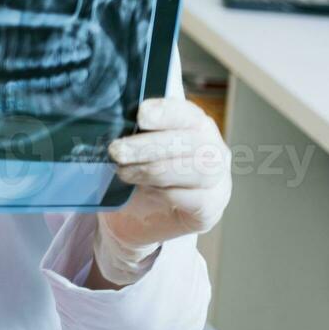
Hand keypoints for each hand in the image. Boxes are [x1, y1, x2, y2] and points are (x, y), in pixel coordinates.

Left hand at [93, 98, 231, 284]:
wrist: (136, 217)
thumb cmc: (137, 172)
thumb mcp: (132, 147)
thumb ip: (131, 131)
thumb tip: (111, 119)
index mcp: (194, 125)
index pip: (187, 113)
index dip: (165, 112)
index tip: (141, 115)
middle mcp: (213, 150)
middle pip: (193, 142)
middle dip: (151, 145)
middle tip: (116, 151)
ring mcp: (218, 180)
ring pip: (199, 169)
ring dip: (154, 170)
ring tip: (124, 173)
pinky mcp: (211, 208)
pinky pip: (193, 198)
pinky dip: (164, 194)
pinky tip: (145, 191)